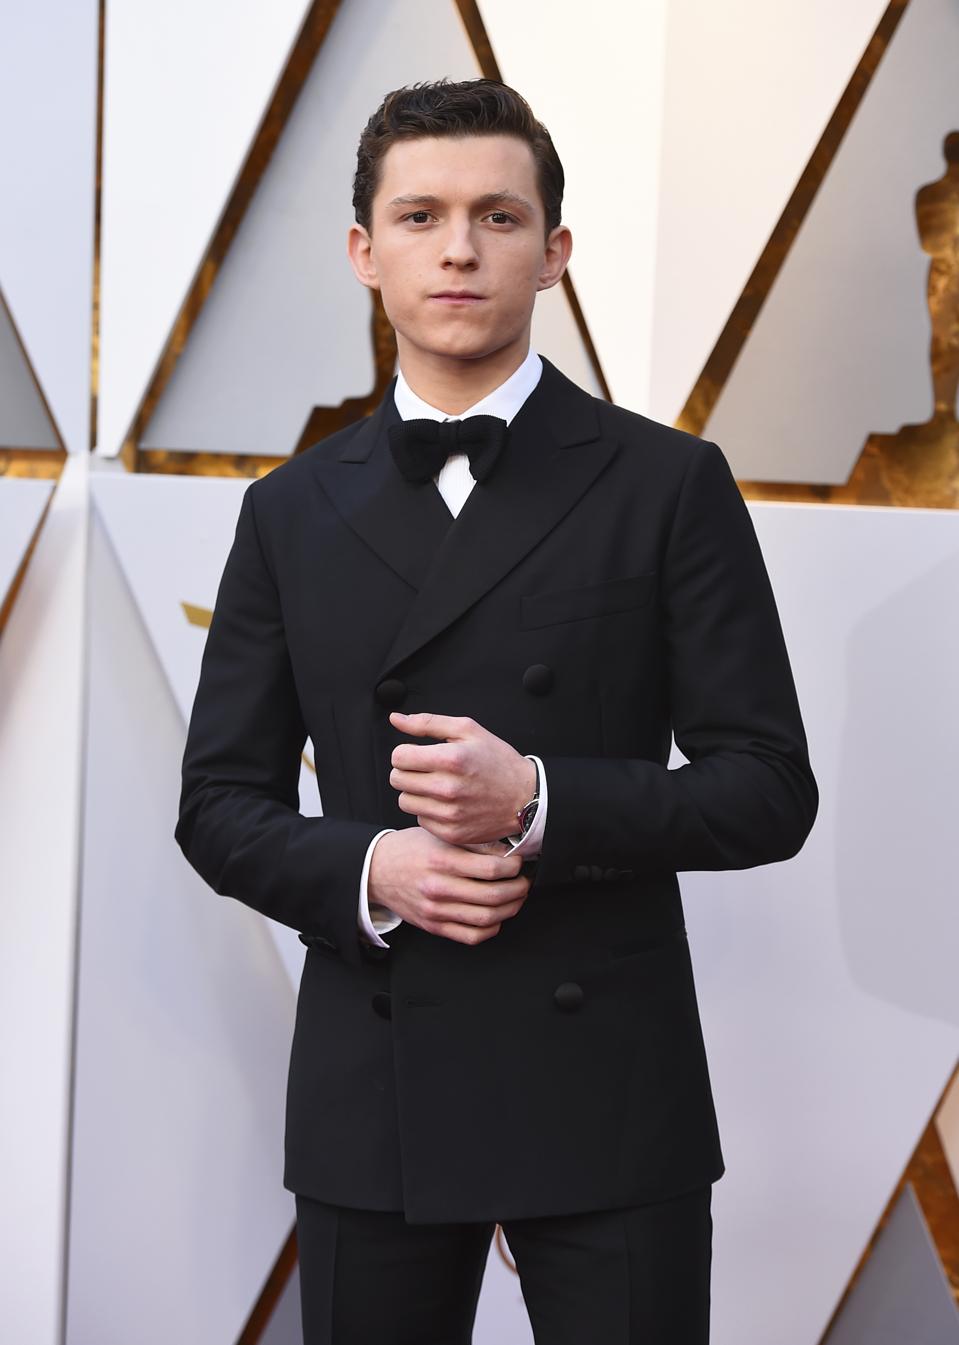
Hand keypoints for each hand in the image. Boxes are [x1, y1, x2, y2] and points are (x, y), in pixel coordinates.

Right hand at [368, 827, 528, 944]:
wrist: (376, 870)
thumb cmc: (410, 849)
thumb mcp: (439, 836)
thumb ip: (472, 845)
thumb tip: (508, 853)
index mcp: (442, 859)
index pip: (490, 869)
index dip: (513, 867)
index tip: (519, 863)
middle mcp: (438, 887)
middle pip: (493, 896)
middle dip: (518, 889)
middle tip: (524, 882)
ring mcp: (435, 910)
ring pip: (486, 919)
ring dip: (510, 909)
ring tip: (515, 898)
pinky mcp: (433, 926)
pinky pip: (470, 936)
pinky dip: (491, 929)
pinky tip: (496, 917)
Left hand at [389, 712, 535, 845]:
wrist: (526, 797)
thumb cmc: (496, 759)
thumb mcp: (468, 731)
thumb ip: (428, 723)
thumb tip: (395, 719)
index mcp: (451, 759)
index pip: (398, 756)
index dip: (406, 752)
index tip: (419, 755)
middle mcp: (448, 789)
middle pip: (397, 779)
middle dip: (408, 771)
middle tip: (427, 769)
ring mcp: (450, 815)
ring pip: (405, 801)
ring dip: (415, 792)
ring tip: (436, 786)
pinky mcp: (452, 833)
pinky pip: (420, 819)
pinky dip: (429, 811)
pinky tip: (447, 803)